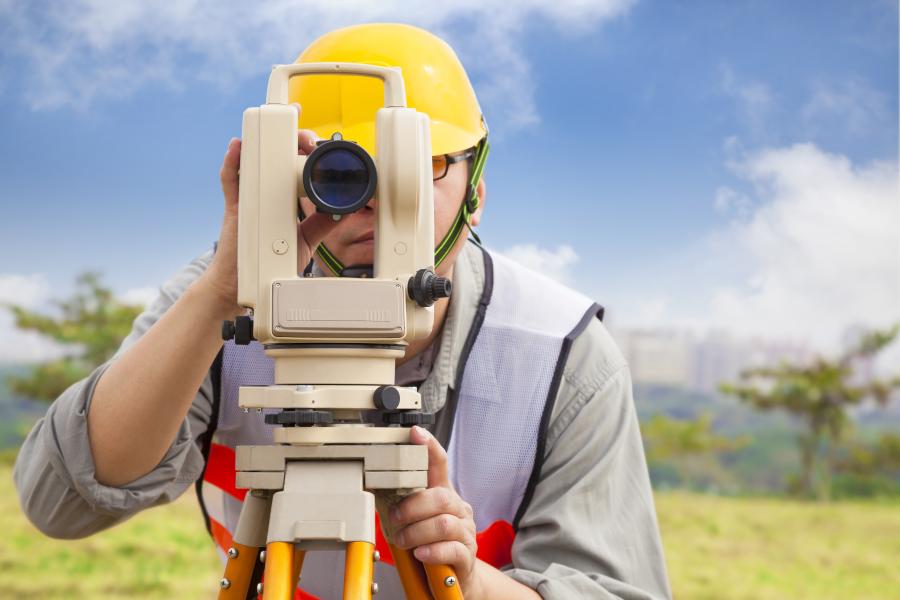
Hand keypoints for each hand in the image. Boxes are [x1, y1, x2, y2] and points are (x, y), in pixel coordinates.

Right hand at [201, 105, 340, 317]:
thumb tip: (344, 210)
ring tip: (277, 124)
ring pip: (253, 161)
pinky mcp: (234, 206)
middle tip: (308, 138)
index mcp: (285, 198)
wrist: (244, 282)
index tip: (321, 144)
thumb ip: (321, 225)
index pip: (297, 168)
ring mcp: (249, 196)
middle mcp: (267, 192)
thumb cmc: (272, 263)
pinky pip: (230, 179)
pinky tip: (238, 145)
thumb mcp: (304, 241)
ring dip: (264, 140)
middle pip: (277, 157)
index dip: (308, 153)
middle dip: (293, 141)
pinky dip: (232, 161)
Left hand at [389, 426, 480, 593]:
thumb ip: (403, 503)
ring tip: (403, 541)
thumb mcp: (416, 520)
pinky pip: (451, 549)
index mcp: (444, 495)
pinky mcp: (467, 555)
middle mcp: (458, 510)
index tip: (415, 433)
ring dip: (416, 532)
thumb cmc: (431, 545)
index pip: (440, 465)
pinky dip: (432, 551)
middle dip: (412, 508)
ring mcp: (465, 532)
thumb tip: (374, 486)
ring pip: (443, 523)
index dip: (429, 447)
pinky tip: (421, 554)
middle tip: (395, 519)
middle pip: (440, 497)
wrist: (455, 580)